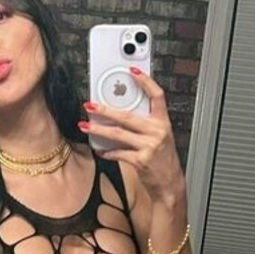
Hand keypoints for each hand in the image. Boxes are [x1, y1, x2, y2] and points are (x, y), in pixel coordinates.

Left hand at [80, 68, 184, 201]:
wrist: (169, 182)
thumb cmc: (162, 158)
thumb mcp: (160, 136)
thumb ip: (145, 123)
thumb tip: (120, 112)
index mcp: (162, 122)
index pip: (157, 96)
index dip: (146, 82)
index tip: (132, 72)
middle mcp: (157, 132)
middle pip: (127, 116)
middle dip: (105, 110)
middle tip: (90, 105)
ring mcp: (149, 146)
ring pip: (118, 134)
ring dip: (98, 130)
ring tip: (85, 126)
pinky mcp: (141, 160)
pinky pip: (118, 153)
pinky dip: (107, 152)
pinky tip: (99, 150)